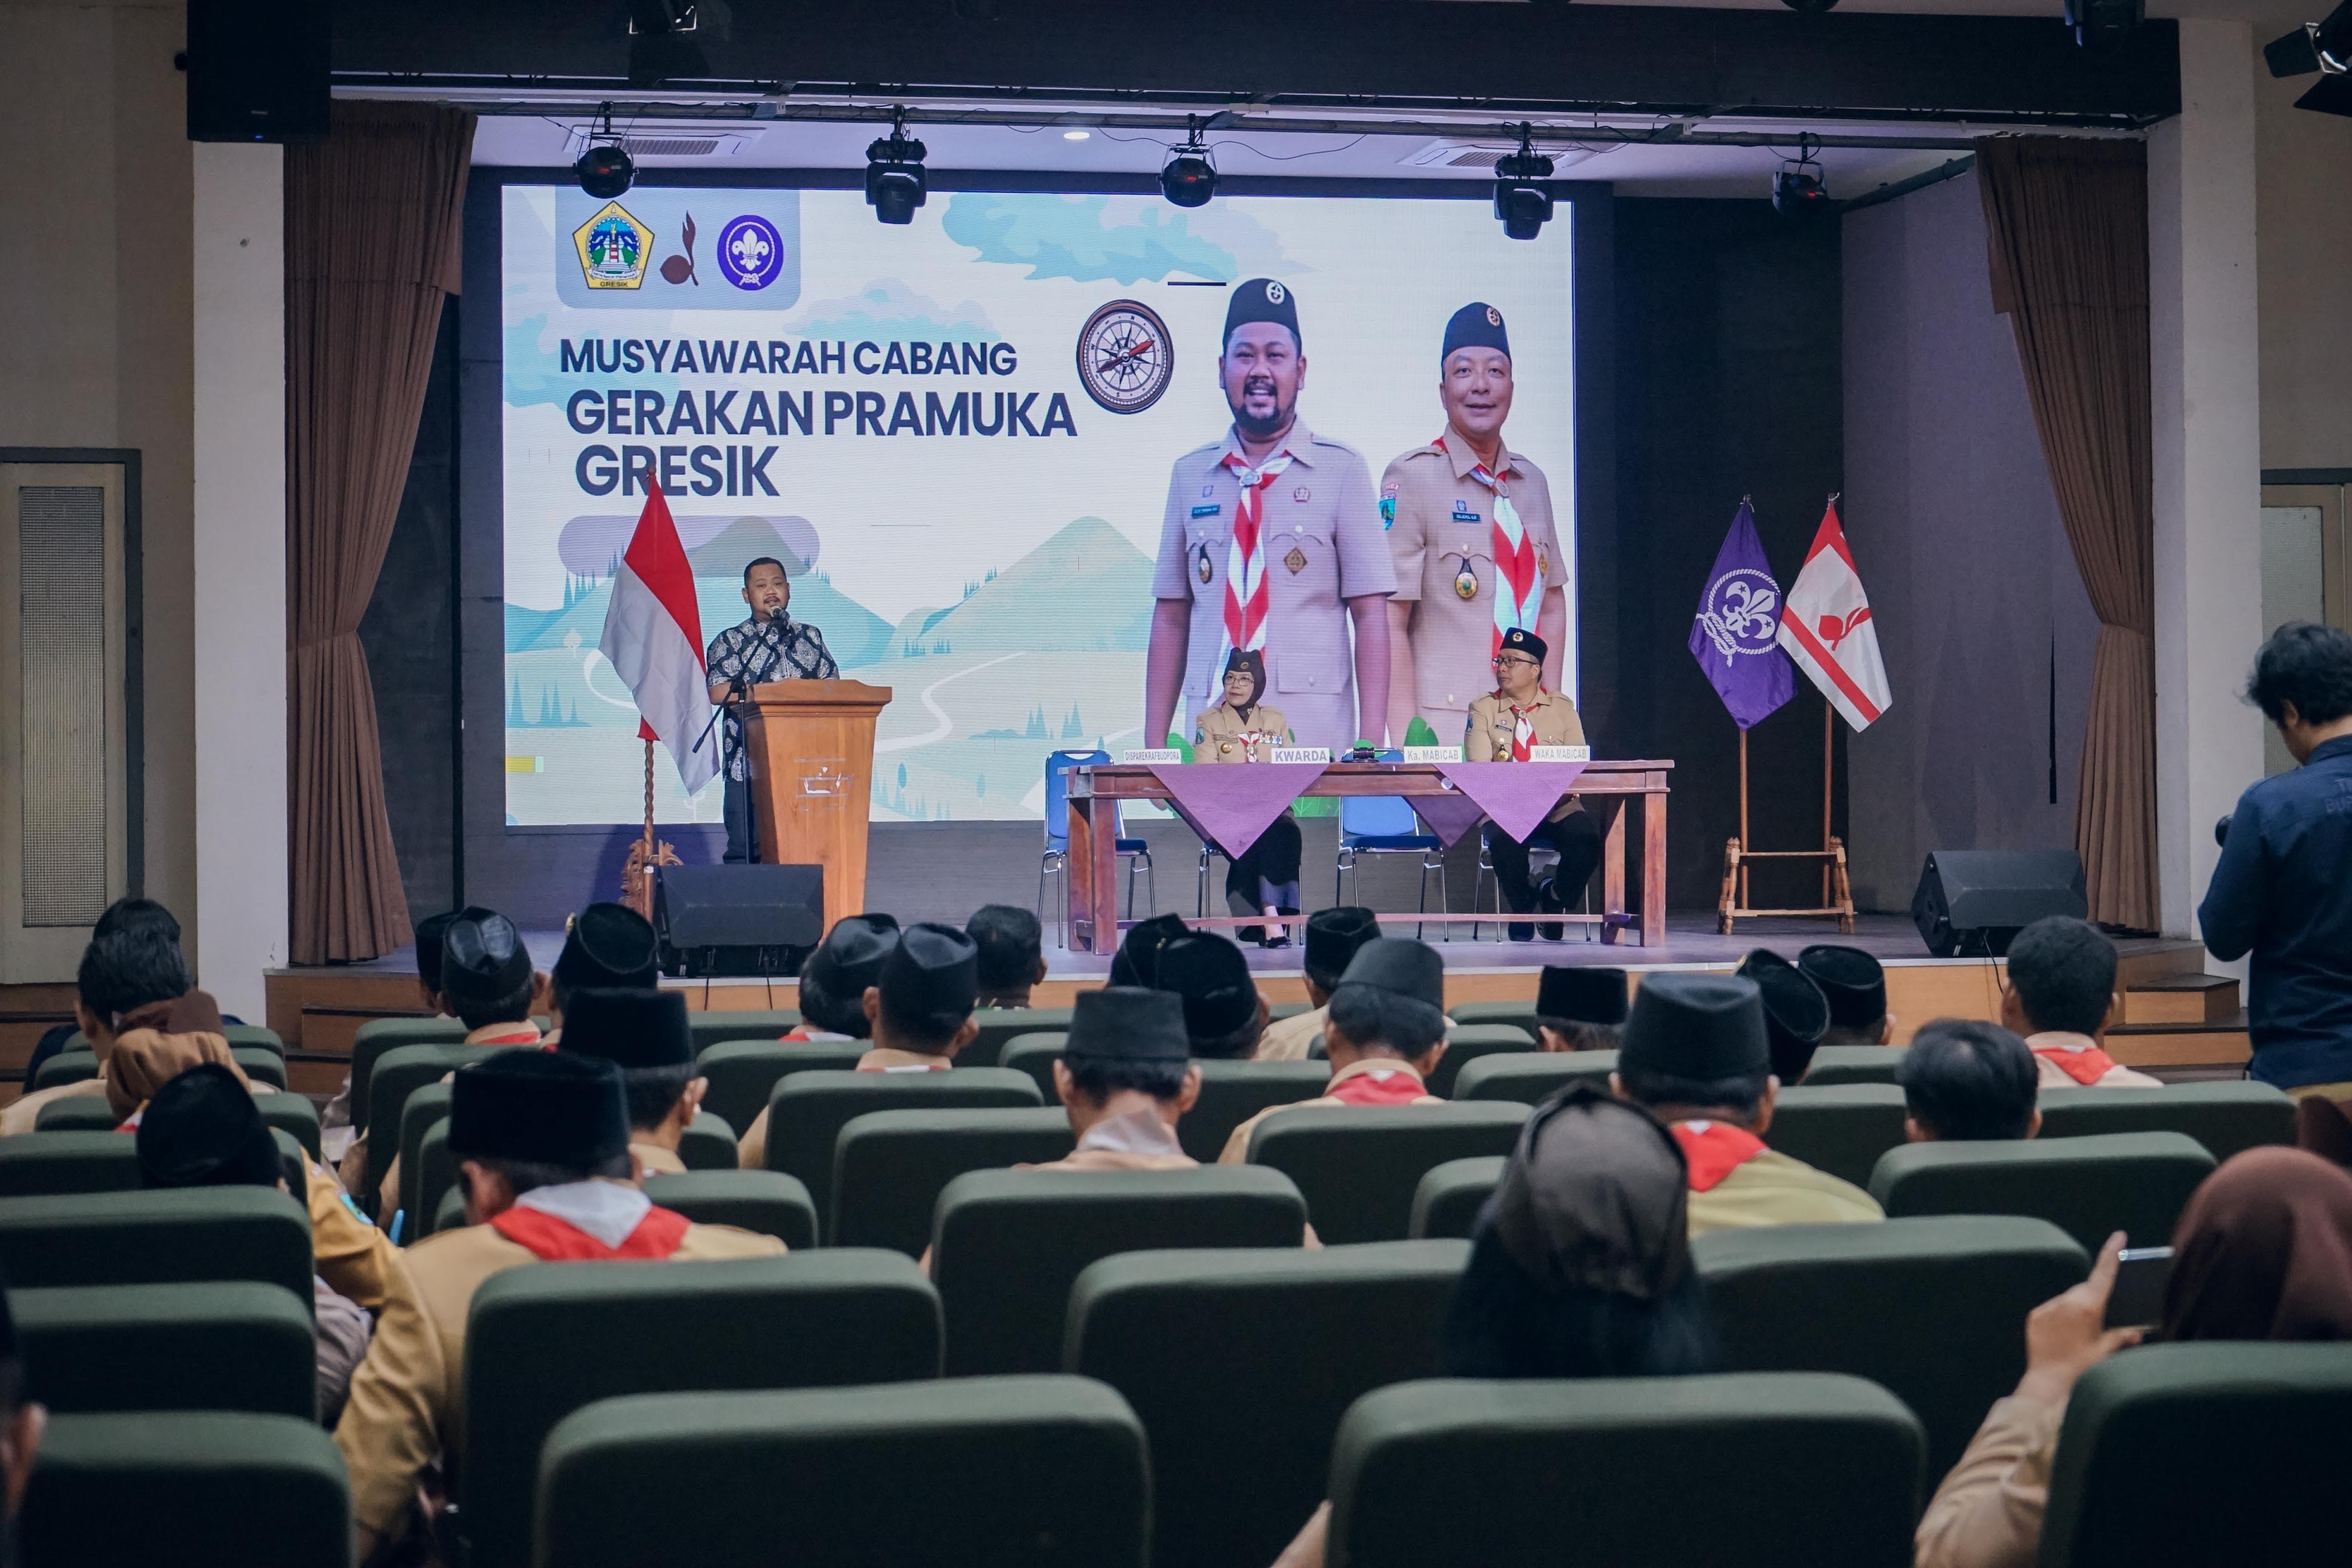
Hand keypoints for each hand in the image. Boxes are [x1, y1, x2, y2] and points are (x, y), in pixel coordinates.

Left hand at [2016, 1230, 2142, 1405]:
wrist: (2048, 1384)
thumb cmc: (2082, 1370)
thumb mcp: (2107, 1353)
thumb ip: (2122, 1338)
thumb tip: (2136, 1332)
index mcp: (2088, 1306)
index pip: (2104, 1274)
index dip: (2112, 1254)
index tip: (2119, 1236)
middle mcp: (2066, 1301)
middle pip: (2085, 1290)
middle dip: (2095, 1298)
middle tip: (2101, 1318)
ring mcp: (2048, 1308)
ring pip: (2068, 1299)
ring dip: (2077, 1309)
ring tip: (2081, 1334)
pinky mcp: (2034, 1316)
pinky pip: (2053, 1309)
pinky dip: (2061, 1316)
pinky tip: (2065, 1336)